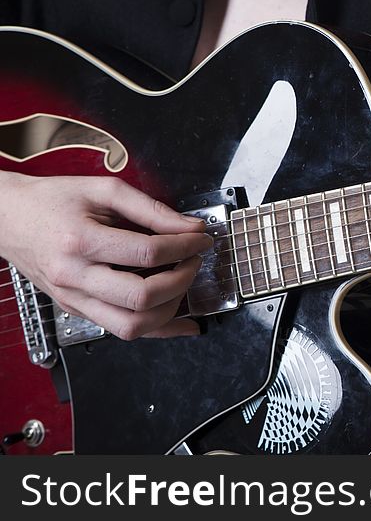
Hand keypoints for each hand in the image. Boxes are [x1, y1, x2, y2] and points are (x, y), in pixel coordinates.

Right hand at [0, 173, 212, 338]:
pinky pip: (122, 330)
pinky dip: (158, 330)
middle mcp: (75, 277)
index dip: (185, 246)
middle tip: (193, 260)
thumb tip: (191, 227)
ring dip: (171, 308)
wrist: (8, 218)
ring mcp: (75, 299)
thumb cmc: (53, 200)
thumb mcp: (104, 190)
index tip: (201, 239)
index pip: (148, 254)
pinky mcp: (77, 309)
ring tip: (182, 282)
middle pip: (142, 297)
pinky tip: (183, 324)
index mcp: (81, 241)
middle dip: (182, 279)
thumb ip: (152, 209)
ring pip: (132, 326)